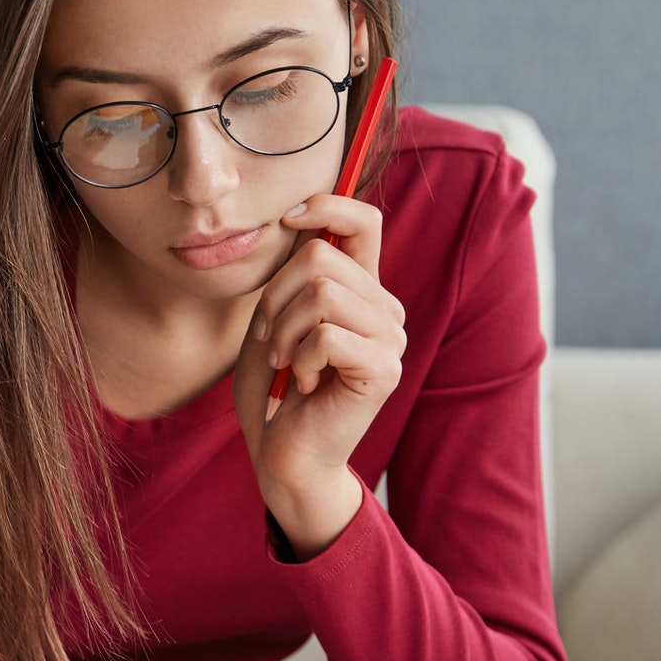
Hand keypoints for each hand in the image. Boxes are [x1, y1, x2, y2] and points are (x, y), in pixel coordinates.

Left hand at [232, 194, 405, 551]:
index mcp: (359, 291)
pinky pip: (327, 335)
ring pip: (321, 294)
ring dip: (284, 331)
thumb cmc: (274, 389)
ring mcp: (389, 338)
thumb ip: (291, 277)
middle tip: (271, 340)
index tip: (287, 218)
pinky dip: (300, 359)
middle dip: (274, 298)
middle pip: (320, 258)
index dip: (328, 205)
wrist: (283, 455)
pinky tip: (305, 385)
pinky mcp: (384, 368)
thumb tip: (299, 218)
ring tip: (288, 363)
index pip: (364, 222)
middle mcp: (383, 309)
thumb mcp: (272, 320)